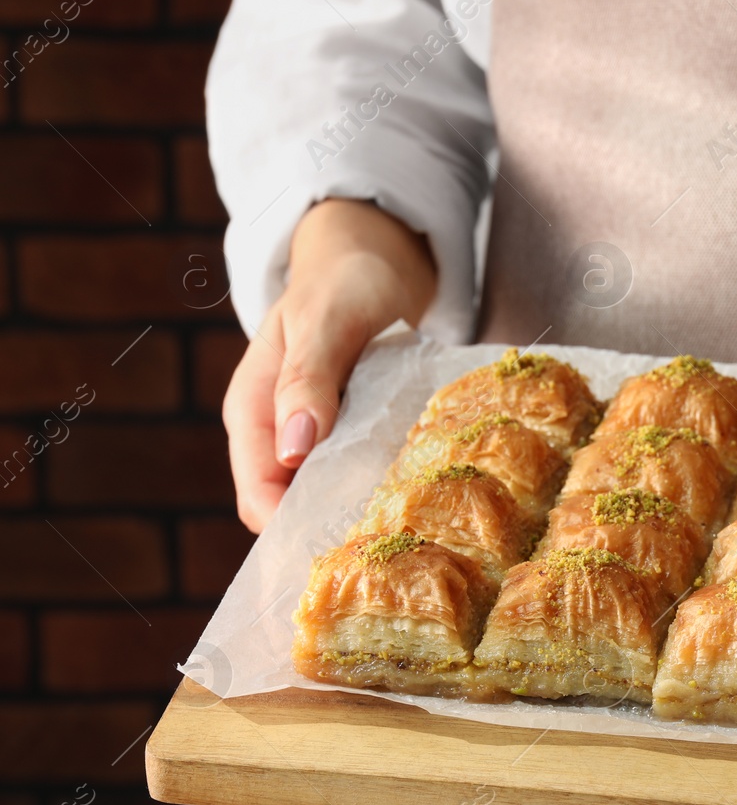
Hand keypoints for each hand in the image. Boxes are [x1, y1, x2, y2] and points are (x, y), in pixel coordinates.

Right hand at [222, 198, 435, 532]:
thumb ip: (308, 379)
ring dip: (361, 510)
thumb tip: (294, 451)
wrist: (371, 256)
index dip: (293, 528)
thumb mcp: (327, 320)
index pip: (259, 494)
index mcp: (253, 409)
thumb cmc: (344, 279)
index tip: (346, 547)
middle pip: (292, 505)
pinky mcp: (349, 432)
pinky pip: (358, 474)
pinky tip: (415, 496)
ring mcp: (313, 434)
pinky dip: (381, 485)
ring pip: (327, 494)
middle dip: (331, 528)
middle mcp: (278, 430)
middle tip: (389, 547)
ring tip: (408, 528)